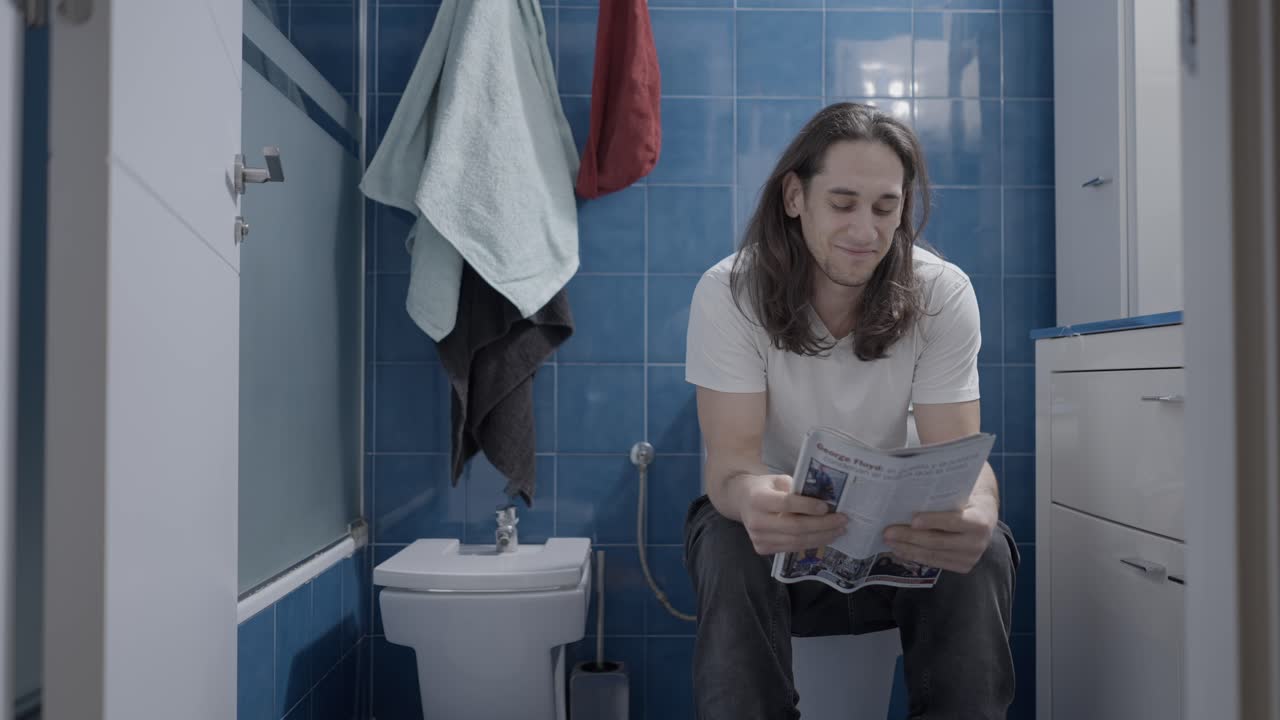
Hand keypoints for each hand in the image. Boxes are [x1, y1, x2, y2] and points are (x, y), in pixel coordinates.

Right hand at [739, 475, 848, 554]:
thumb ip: (797, 489)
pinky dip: (811, 543)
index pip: (786, 504)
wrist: (741, 501)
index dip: (808, 506)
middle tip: (842, 520)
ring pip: (796, 541)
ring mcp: (758, 538)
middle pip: (795, 527)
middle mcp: (756, 521)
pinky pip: (792, 548)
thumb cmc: (764, 487)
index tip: (827, 507)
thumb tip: (826, 498)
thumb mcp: (778, 480)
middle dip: (823, 525)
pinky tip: (825, 537)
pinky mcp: (762, 549)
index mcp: (758, 499)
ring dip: (821, 537)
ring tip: (839, 530)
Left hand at [882, 492, 997, 572]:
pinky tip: (899, 550)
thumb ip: (943, 494)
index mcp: (981, 520)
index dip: (933, 521)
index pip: (954, 521)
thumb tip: (911, 489)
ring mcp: (970, 558)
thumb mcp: (961, 492)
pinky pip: (934, 563)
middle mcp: (977, 543)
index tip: (912, 519)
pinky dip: (914, 556)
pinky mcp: (962, 567)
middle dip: (909, 537)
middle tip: (887, 531)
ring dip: (907, 548)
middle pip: (937, 541)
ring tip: (888, 541)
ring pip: (932, 555)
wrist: (985, 514)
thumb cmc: (967, 497)